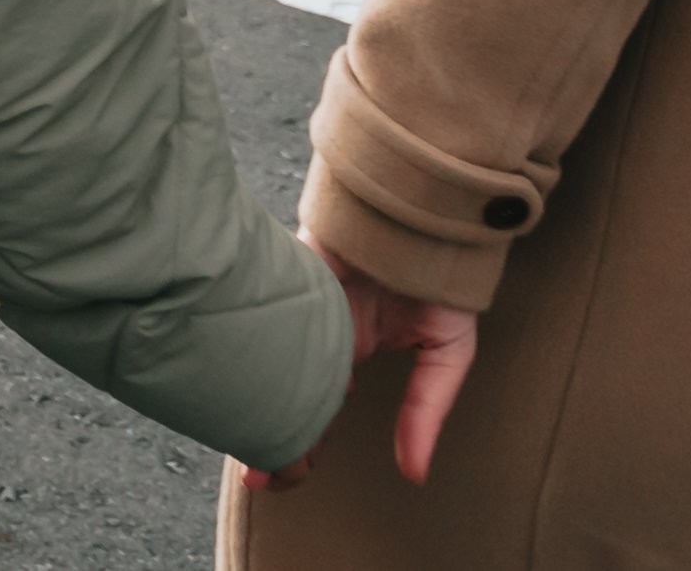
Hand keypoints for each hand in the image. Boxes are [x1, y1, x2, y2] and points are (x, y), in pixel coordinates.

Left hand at [253, 249, 478, 490]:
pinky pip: (271, 306)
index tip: (275, 480)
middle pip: (279, 383)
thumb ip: (426, 409)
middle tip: (252, 476)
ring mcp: (303, 298)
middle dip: (264, 427)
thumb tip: (414, 475)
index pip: (313, 403)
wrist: (435, 209)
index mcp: (347, 348)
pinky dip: (261, 339)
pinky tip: (248, 374)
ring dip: (256, 391)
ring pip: (268, 352)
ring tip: (245, 436)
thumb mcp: (446, 352)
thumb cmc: (442, 273)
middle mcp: (317, 327)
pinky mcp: (297, 267)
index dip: (297, 442)